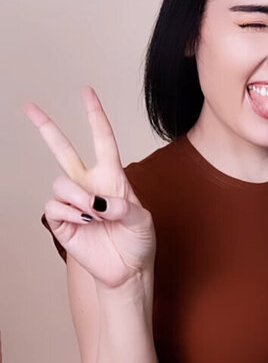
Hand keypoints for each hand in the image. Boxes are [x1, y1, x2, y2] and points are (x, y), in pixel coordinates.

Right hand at [23, 86, 154, 287]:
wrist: (128, 270)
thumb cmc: (138, 241)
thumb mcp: (143, 220)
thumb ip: (126, 207)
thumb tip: (100, 203)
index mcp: (112, 176)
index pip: (102, 139)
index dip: (94, 115)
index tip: (86, 92)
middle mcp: (89, 185)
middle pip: (62, 150)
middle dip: (46, 128)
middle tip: (29, 107)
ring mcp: (74, 203)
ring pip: (60, 183)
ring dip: (77, 196)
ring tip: (94, 213)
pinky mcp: (61, 222)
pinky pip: (54, 207)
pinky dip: (71, 213)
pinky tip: (86, 222)